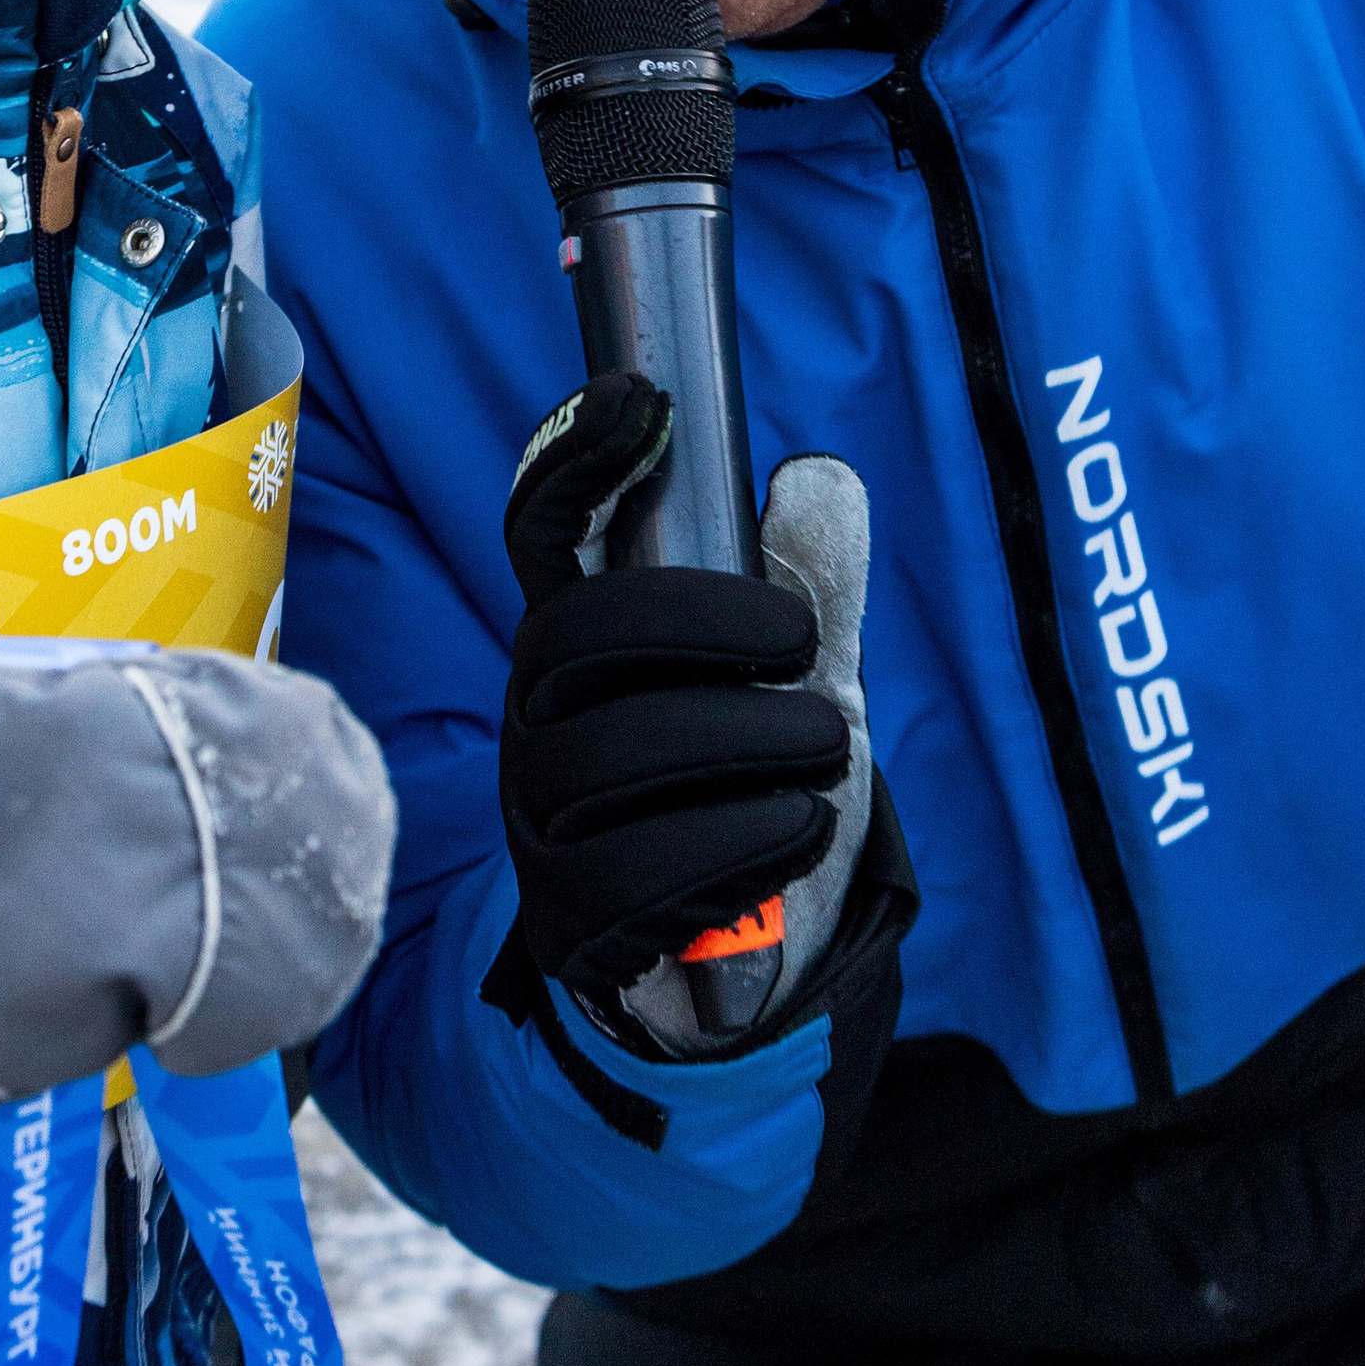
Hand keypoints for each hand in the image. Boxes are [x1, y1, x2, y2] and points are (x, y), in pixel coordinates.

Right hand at [499, 374, 872, 1051]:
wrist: (748, 965)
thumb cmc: (758, 793)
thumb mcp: (806, 686)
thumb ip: (817, 587)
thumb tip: (815, 477)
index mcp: (587, 642)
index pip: (544, 533)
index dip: (573, 459)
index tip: (640, 400)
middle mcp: (539, 716)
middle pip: (576, 635)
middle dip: (707, 623)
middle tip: (804, 647)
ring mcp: (542, 819)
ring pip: (613, 752)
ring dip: (750, 744)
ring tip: (825, 756)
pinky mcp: (570, 915)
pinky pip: (641, 869)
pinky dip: (744, 841)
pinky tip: (797, 830)